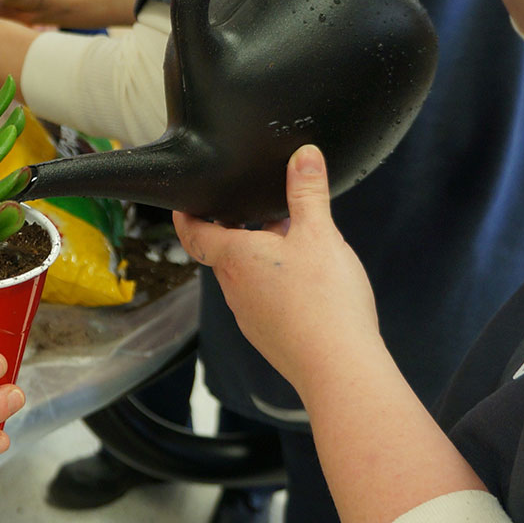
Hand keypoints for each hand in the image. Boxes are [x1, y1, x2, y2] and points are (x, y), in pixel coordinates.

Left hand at [172, 145, 380, 386]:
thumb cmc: (324, 301)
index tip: (184, 201)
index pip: (193, 232)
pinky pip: (264, 300)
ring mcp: (249, 316)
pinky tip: (307, 283)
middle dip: (241, 228)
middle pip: (225, 251)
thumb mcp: (319, 234)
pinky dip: (277, 283)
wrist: (339, 368)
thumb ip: (308, 192)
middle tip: (261, 207)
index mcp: (234, 258)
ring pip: (247, 276)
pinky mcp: (268, 336)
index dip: (185, 214)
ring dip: (263, 256)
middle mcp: (234, 289)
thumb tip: (303, 155)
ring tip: (294, 241)